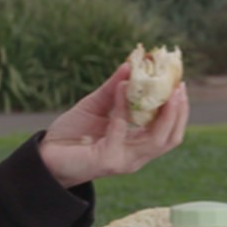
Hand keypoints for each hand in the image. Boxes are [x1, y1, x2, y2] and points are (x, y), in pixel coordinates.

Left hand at [37, 61, 188, 187]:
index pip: (169, 131)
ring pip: (156, 139)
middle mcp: (135, 157)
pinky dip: (124, 108)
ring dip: (163, 112)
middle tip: (179, 87)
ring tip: (163, 87)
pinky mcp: (107, 160)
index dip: (179, 110)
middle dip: (179, 112)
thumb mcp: (96, 105)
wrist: (45, 155)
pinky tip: (123, 88)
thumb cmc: (72, 133)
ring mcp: (123, 161)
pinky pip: (121, 132)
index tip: (180, 85)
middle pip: (170, 138)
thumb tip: (130, 65)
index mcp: (137, 145)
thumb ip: (114, 90)